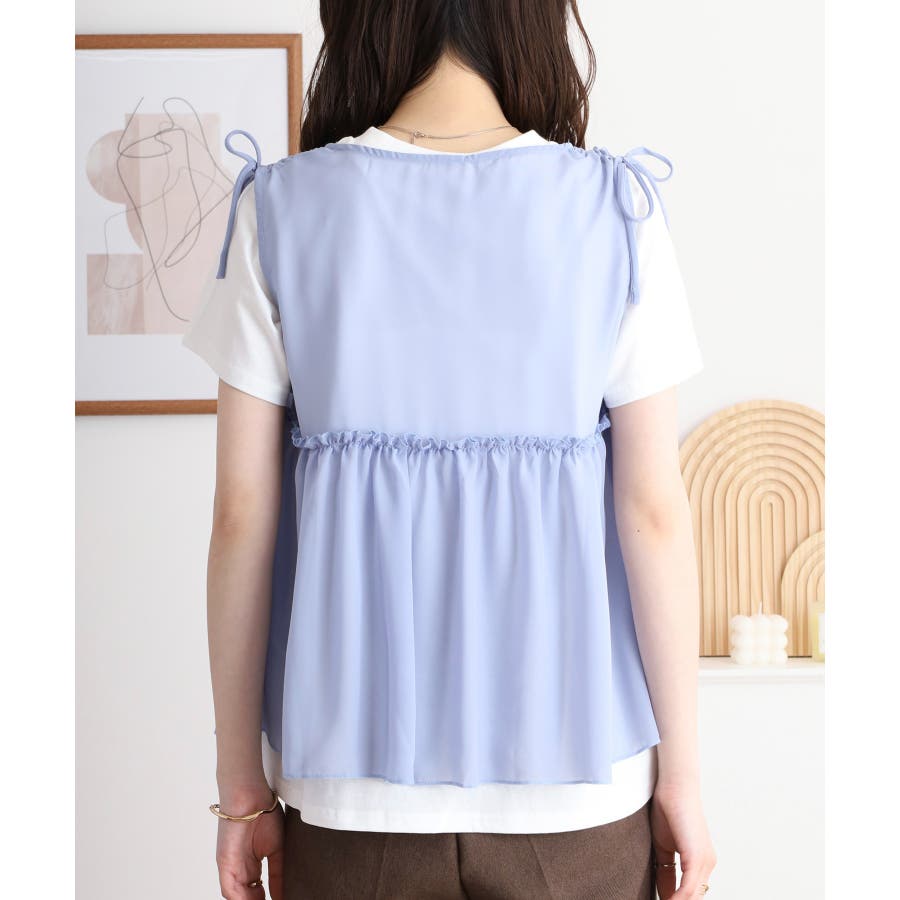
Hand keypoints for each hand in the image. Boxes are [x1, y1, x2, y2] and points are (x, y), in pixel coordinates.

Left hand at [215, 784, 284, 899]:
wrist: (252, 797)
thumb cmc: (265, 813)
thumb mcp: (277, 849)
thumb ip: (278, 874)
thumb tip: (283, 895)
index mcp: (251, 865)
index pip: (257, 892)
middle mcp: (240, 870)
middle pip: (248, 897)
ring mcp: (231, 869)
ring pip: (238, 897)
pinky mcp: (225, 866)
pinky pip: (230, 892)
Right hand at [650, 779, 716, 898]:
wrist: (674, 786)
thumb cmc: (668, 809)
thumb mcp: (663, 846)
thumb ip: (664, 868)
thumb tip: (662, 891)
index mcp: (700, 862)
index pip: (688, 892)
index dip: (673, 899)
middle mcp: (706, 864)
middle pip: (693, 897)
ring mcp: (705, 861)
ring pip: (693, 896)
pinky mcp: (698, 857)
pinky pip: (689, 887)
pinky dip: (677, 898)